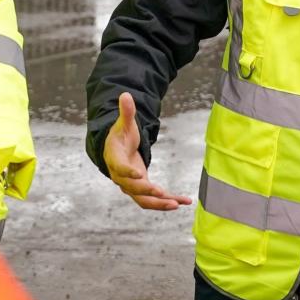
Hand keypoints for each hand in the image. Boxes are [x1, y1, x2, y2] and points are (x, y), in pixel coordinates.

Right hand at [103, 92, 191, 210]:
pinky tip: (185, 202)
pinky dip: (169, 201)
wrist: (115, 152)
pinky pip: (155, 199)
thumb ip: (126, 112)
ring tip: (177, 204)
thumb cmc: (120, 137)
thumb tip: (125, 94)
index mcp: (115, 160)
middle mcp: (122, 177)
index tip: (139, 174)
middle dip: (148, 192)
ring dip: (160, 204)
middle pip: (133, 188)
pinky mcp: (143, 189)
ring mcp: (132, 186)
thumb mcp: (123, 124)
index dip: (128, 172)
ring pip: (144, 200)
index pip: (120, 168)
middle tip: (163, 193)